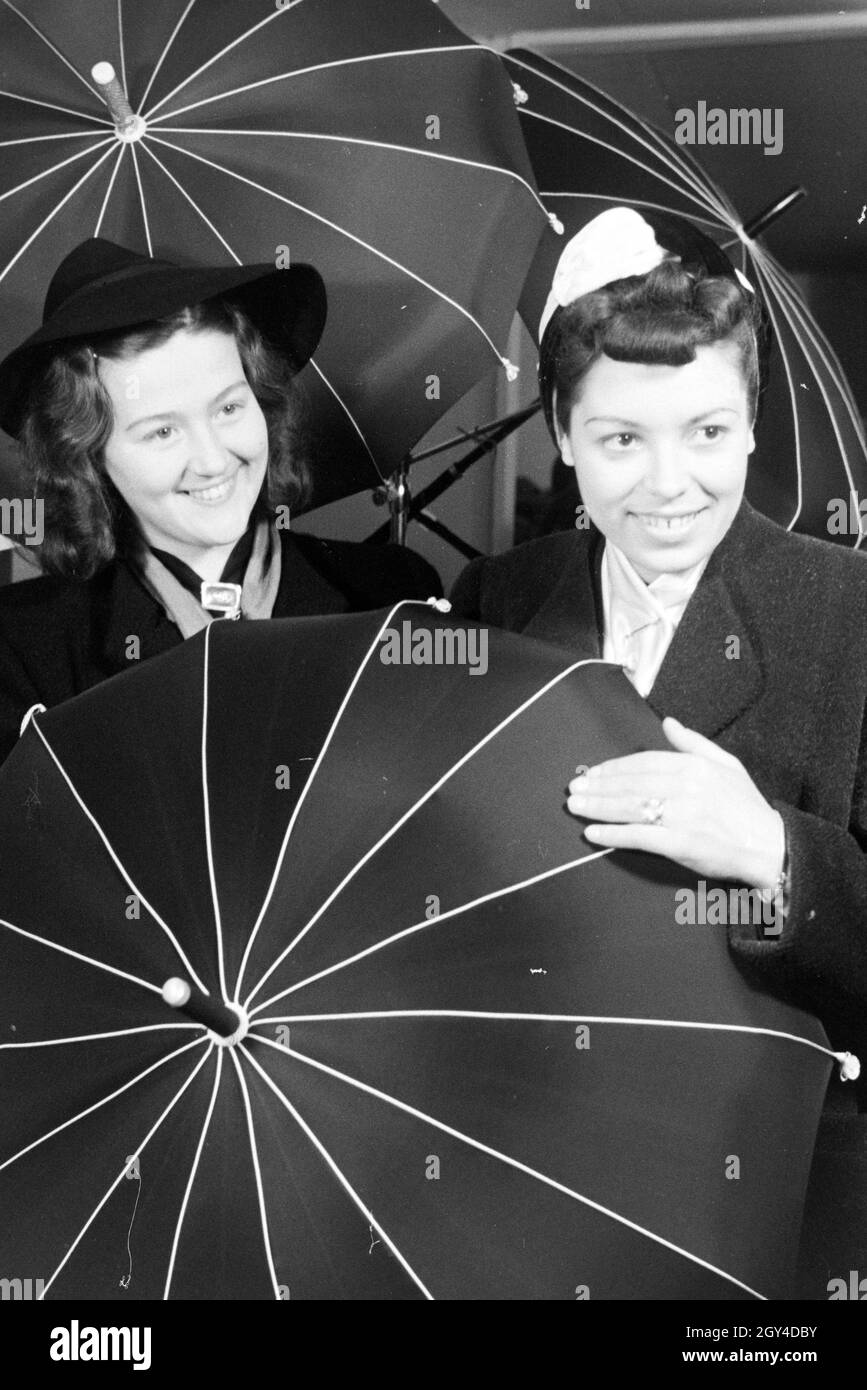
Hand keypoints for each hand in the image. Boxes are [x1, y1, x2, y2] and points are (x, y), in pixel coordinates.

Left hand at [566, 716, 785, 889]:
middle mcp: (686, 787)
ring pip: (630, 807)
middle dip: (599, 787)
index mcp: (695, 766)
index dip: (614, 768)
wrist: (771, 846)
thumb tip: (667, 723)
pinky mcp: (680, 843)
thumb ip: (694, 743)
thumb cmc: (747, 807)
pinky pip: (639, 836)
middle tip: (574, 790)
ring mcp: (683, 815)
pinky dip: (613, 834)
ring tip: (576, 807)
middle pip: (631, 784)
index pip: (643, 762)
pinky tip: (593, 833)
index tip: (592, 773)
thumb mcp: (727, 764)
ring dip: (598, 807)